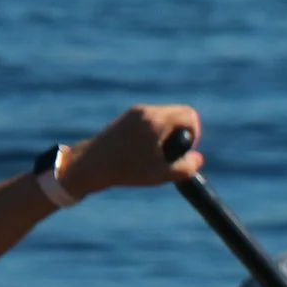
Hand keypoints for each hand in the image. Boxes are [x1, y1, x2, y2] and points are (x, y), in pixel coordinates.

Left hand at [61, 105, 203, 196]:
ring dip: (168, 133)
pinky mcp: (126, 118)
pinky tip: (144, 151)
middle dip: (181, 133)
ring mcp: (134, 113)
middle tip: (173, 153)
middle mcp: (145, 111)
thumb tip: (197, 158)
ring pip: (164, 116)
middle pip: (178, 113)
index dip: (195, 133)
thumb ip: (186, 167)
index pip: (189, 115)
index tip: (185, 150)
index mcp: (156, 121)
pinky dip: (155, 132)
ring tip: (157, 155)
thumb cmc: (125, 171)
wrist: (89, 165)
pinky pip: (150, 119)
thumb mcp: (161, 175)